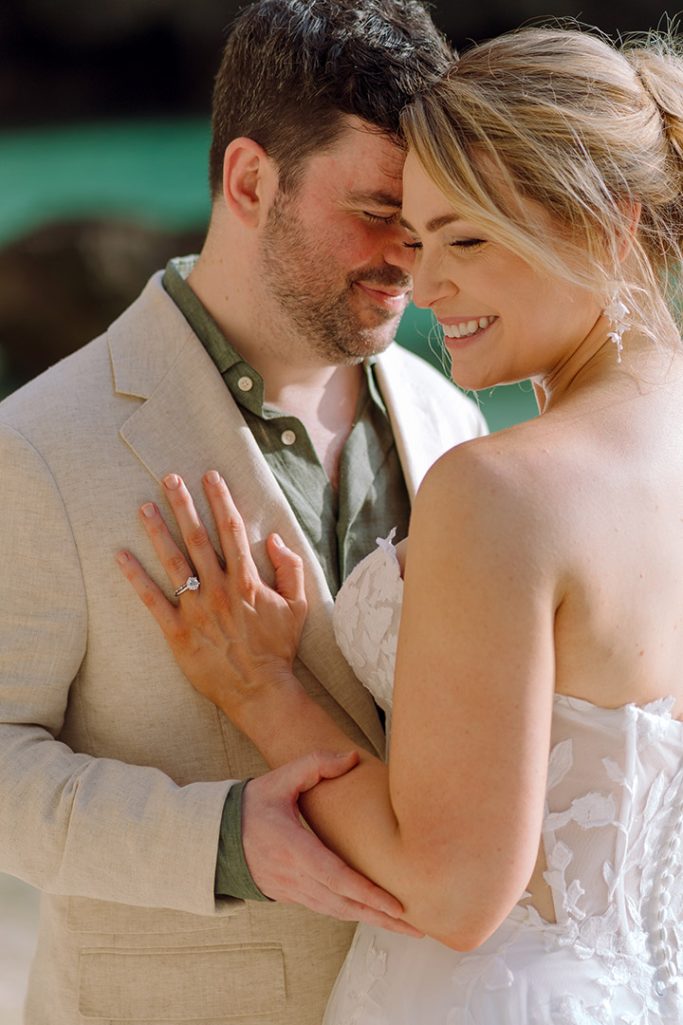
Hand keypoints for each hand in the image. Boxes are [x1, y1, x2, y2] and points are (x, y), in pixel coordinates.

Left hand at [116, 470, 306, 721]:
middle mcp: (219, 589)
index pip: (231, 530)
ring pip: (173, 562)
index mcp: (247, 581)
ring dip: (158, 531)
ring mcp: (196, 610)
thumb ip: (290, 569)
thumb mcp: (298, 606)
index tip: (210, 477)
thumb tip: (275, 538)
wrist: (260, 689)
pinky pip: (152, 600)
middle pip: (198, 538)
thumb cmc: (278, 648)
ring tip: (144, 506)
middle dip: (184, 505)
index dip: (220, 500)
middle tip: (169, 478)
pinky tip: (121, 556)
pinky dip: (136, 577)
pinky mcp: (177, 632)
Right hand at [242, 751, 421, 935]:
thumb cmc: (253, 805)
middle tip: (417, 927)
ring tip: (404, 926)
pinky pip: (326, 908)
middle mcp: (293, 876)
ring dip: (371, 920)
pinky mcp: (291, 895)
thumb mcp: (280, 777)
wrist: (218, 835)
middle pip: (343, 904)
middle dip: (381, 916)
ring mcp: (291, 890)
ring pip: (337, 912)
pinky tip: (374, 915)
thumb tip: (351, 758)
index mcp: (293, 847)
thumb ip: (315, 764)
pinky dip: (352, 914)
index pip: (336, 877)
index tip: (395, 904)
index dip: (367, 893)